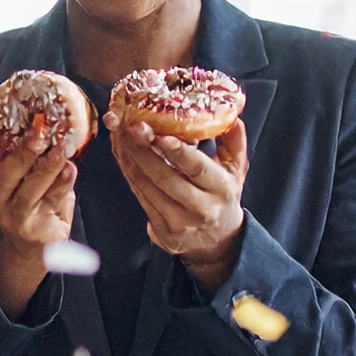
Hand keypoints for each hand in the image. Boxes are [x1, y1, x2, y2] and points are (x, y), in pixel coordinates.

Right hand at [0, 120, 76, 318]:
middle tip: (39, 133)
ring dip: (46, 167)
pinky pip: (50, 202)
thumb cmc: (28, 197)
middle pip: (4, 174)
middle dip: (22, 152)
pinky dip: (62, 184)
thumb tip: (42, 117)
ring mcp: (13, 214)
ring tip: (61, 150)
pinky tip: (70, 170)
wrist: (33, 241)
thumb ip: (24, 148)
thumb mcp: (21, 171)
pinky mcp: (34, 228)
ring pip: (28, 190)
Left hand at [102, 111, 247, 288]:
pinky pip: (138, 194)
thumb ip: (234, 141)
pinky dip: (127, 170)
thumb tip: (231, 114)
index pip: (198, 168)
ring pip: (146, 185)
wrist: (217, 242)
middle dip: (143, 150)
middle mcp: (201, 207)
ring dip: (128, 156)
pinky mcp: (159, 229)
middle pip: (164, 176)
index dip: (178, 151)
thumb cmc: (222, 197)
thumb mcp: (236, 171)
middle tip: (131, 126)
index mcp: (222, 189)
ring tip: (119, 131)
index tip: (160, 134)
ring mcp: (178, 221)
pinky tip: (121, 151)